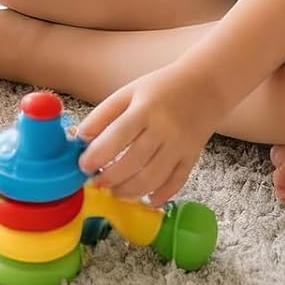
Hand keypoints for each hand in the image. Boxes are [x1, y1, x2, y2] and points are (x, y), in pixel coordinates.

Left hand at [76, 63, 220, 205]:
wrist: (205, 86)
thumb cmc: (161, 88)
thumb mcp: (128, 92)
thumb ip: (103, 115)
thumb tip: (79, 137)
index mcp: (145, 108)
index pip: (117, 136)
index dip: (97, 155)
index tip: (83, 165)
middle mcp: (164, 129)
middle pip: (134, 163)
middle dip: (110, 178)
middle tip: (95, 182)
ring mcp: (180, 146)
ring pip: (152, 179)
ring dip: (129, 191)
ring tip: (114, 190)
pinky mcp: (192, 158)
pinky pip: (176, 183)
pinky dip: (159, 196)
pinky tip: (145, 198)